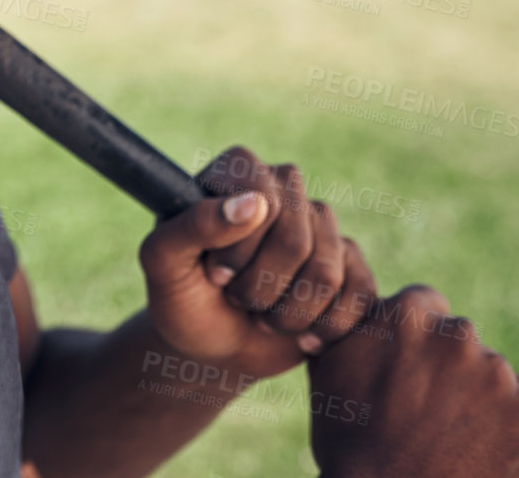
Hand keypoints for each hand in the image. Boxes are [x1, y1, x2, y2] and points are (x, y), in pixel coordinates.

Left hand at [138, 146, 378, 382]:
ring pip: (326, 272)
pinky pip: (357, 295)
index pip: (262, 196)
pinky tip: (299, 335)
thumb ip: (193, 225)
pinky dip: (323, 329)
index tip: (214, 272)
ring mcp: (322, 226)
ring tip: (261, 315)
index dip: (239, 247)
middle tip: (235, 298)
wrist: (212, 346)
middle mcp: (285, 188)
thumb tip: (254, 202)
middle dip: (258, 287)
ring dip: (285, 314)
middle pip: (295, 238)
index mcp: (238, 170)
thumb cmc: (181, 297)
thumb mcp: (161, 262)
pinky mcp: (350, 265)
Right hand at [308, 285, 518, 477]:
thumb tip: (351, 307)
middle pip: (461, 340)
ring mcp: (498, 375)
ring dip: (480, 393)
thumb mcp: (329, 371)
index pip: (426, 306)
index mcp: (407, 316)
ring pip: (494, 372)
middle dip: (449, 366)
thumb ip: (349, 327)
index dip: (418, 340)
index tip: (413, 369)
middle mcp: (458, 335)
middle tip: (431, 410)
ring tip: (455, 435)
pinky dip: (513, 420)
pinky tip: (486, 443)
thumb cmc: (350, 444)